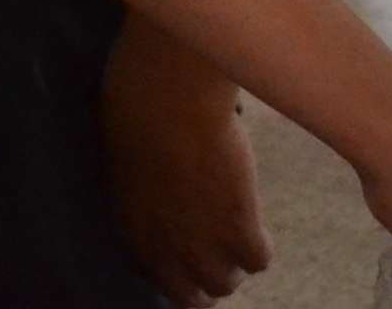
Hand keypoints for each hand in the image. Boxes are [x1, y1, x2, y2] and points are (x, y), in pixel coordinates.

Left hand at [102, 25, 270, 304]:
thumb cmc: (139, 116)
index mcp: (133, 235)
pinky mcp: (238, 229)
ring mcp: (202, 246)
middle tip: (219, 250)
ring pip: (227, 283)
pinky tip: (256, 221)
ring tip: (237, 232)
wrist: (165, 101)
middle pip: (195, 296)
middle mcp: (165, 252)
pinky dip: (261, 243)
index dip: (177, 270)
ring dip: (233, 261)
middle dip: (206, 277)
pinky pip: (259, 260)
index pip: (158, 279)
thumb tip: (165, 205)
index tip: (187, 257)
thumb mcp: (130, 171)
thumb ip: (147, 202)